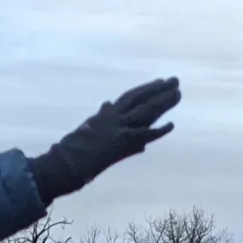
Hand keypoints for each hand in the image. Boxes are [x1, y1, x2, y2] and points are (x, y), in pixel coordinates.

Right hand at [30, 78, 180, 200]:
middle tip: (175, 81)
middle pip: (141, 100)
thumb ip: (100, 116)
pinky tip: (172, 125)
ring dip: (163, 102)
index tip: (159, 82)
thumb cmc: (71, 149)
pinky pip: (144, 135)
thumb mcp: (86, 127)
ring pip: (145, 111)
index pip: (130, 97)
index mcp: (105, 115)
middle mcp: (113, 118)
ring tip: (178, 93)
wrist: (65, 162)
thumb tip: (106, 104)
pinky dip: (158, 131)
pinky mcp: (122, 142)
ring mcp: (118, 129)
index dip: (146, 89)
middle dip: (159, 90)